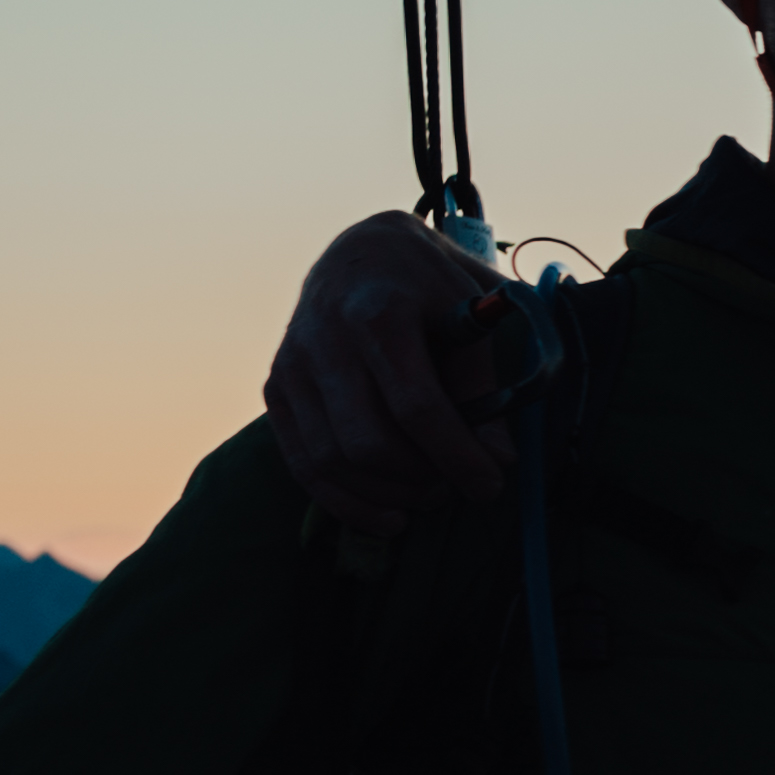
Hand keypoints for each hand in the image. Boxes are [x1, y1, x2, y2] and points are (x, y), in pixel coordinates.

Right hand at [266, 214, 519, 527]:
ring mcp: (292, 367)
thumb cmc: (431, 292)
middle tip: (460, 488)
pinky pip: (304, 465)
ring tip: (433, 496)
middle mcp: (324, 341)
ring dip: (390, 495)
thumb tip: (498, 462)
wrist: (363, 256)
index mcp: (380, 315)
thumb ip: (485, 389)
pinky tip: (391, 517)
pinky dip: (347, 502)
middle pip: (369, 442)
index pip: (417, 406)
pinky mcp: (276, 390)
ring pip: (332, 461)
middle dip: (423, 479)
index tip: (492, 484)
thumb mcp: (471, 322)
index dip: (457, 456)